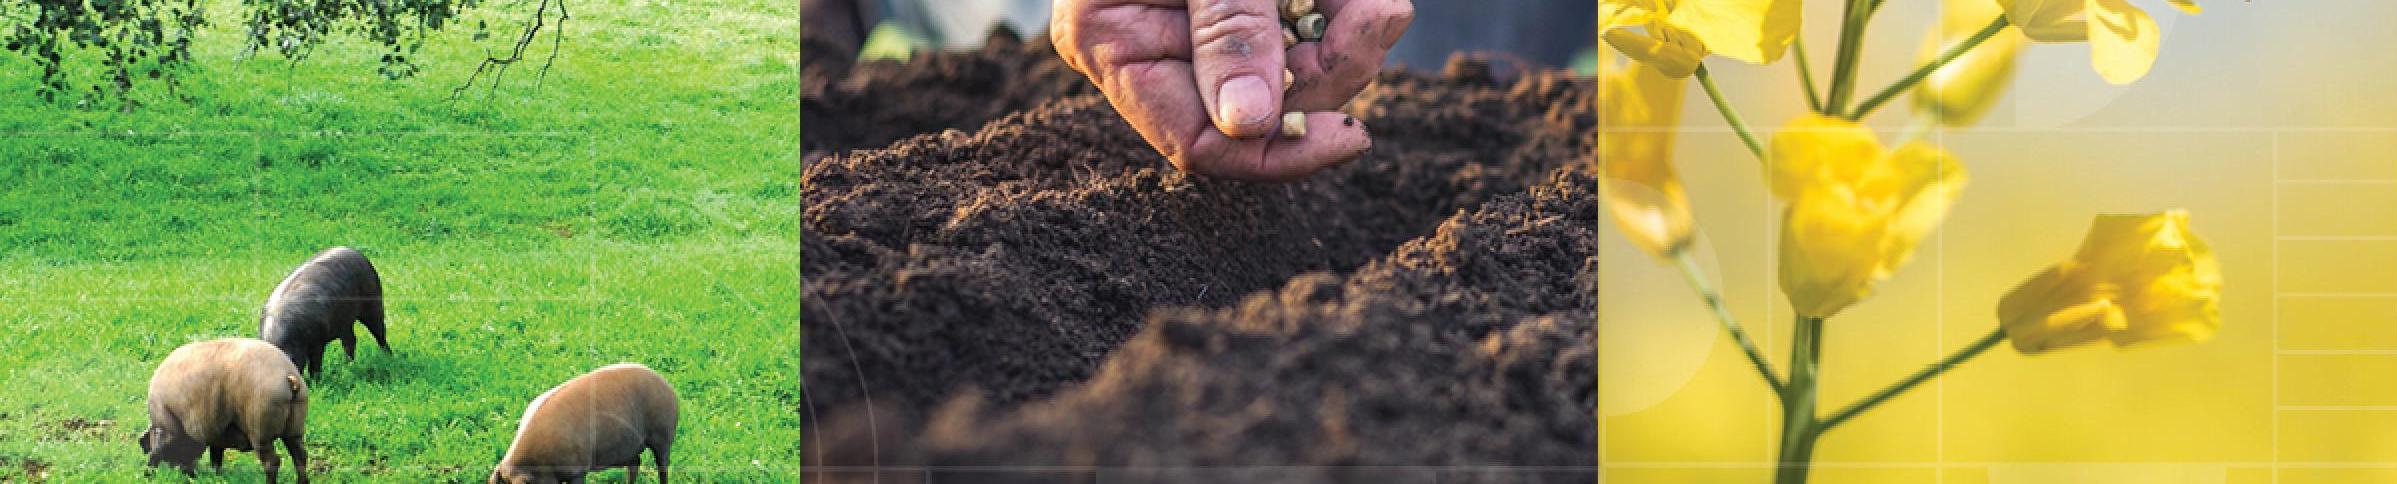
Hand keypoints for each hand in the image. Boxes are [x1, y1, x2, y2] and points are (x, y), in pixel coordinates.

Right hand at [1051, 0, 1412, 180]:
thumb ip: (1229, 32)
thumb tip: (1249, 124)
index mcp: (1111, 41)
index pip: (1196, 140)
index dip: (1277, 153)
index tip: (1353, 136)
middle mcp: (1150, 44)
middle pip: (1258, 112)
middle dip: (1331, 73)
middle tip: (1378, 19)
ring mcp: (1198, 28)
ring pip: (1294, 75)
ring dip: (1348, 39)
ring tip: (1378, 4)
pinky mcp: (1247, 6)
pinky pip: (1303, 35)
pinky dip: (1342, 14)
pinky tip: (1368, 0)